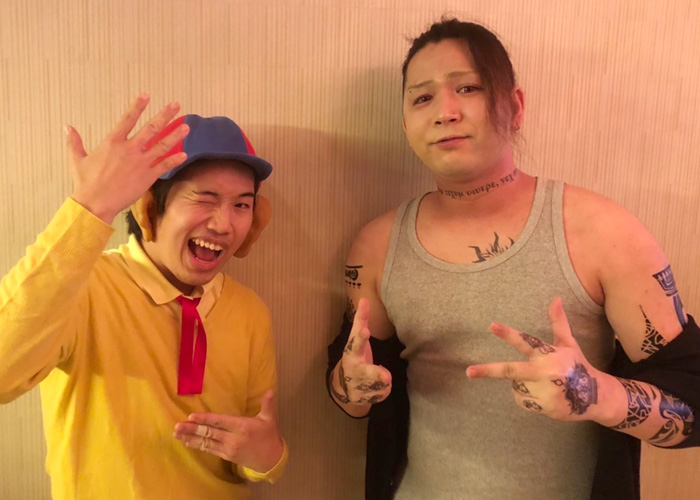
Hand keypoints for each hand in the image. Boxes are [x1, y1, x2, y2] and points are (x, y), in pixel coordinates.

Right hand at [68, 94, 188, 222]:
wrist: (96, 203)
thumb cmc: (86, 182)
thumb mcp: (78, 159)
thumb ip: (75, 142)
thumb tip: (67, 127)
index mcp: (113, 142)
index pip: (127, 119)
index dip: (137, 106)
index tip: (146, 95)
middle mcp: (129, 149)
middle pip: (151, 128)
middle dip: (165, 115)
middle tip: (176, 105)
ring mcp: (141, 162)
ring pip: (162, 145)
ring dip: (175, 135)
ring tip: (186, 126)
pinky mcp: (148, 176)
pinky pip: (164, 165)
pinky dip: (175, 159)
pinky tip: (184, 153)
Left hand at [173, 390, 283, 472]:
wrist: (271, 459)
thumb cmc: (269, 435)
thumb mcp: (270, 419)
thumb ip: (268, 404)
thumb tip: (271, 391)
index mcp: (242, 427)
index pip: (220, 422)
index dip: (205, 419)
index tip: (191, 416)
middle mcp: (233, 439)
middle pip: (210, 433)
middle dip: (192, 429)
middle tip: (177, 426)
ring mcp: (228, 449)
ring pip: (206, 442)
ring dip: (190, 438)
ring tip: (176, 434)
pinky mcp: (226, 456)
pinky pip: (209, 450)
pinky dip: (197, 446)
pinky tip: (187, 442)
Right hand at [331, 298, 391, 405]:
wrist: (344, 386)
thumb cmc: (355, 356)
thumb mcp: (355, 339)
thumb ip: (361, 321)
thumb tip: (364, 299)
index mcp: (352, 354)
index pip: (356, 343)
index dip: (361, 338)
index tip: (366, 331)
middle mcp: (353, 371)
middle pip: (367, 373)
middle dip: (377, 374)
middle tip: (387, 376)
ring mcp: (358, 387)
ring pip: (382, 384)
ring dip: (383, 381)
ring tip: (379, 377)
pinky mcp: (365, 400)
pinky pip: (384, 394)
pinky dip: (383, 390)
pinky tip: (376, 387)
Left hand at [466, 297, 602, 421]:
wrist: (596, 397)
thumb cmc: (576, 365)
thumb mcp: (568, 343)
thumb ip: (558, 322)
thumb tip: (555, 297)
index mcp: (548, 354)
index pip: (525, 341)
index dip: (508, 333)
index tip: (491, 326)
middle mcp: (545, 372)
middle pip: (511, 371)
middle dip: (488, 371)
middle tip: (469, 372)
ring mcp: (545, 392)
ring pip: (516, 388)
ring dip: (524, 386)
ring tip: (543, 384)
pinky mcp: (545, 407)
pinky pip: (523, 401)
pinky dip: (529, 399)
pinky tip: (546, 396)